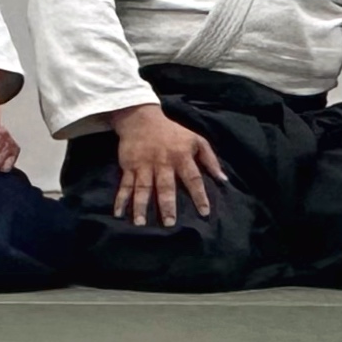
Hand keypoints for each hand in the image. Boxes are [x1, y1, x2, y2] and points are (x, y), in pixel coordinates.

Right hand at [107, 103, 226, 226]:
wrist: (141, 118)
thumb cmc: (172, 132)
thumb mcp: (196, 140)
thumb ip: (210, 160)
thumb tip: (223, 180)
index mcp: (181, 157)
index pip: (193, 178)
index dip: (199, 195)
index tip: (204, 212)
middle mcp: (162, 163)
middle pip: (165, 186)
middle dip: (167, 205)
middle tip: (169, 223)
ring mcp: (143, 166)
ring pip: (142, 188)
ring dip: (140, 206)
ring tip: (139, 223)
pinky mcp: (129, 166)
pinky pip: (124, 185)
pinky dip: (120, 199)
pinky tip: (118, 213)